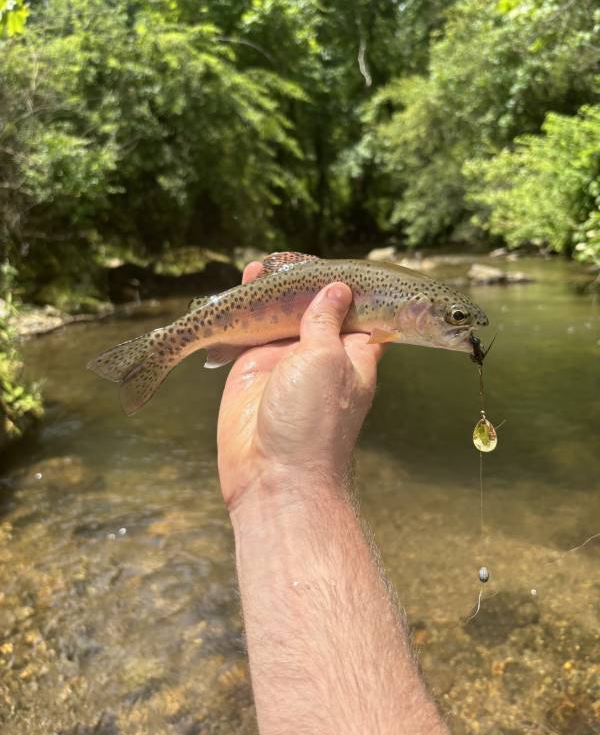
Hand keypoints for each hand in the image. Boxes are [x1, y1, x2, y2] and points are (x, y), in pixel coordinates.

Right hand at [217, 261, 385, 510]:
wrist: (273, 474)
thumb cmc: (314, 419)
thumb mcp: (328, 359)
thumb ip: (326, 320)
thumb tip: (336, 289)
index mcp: (352, 354)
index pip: (355, 312)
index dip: (345, 287)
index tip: (333, 264)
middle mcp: (319, 355)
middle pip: (312, 309)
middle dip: (301, 284)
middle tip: (287, 260)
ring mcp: (283, 361)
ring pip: (277, 316)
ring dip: (271, 291)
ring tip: (263, 266)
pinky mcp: (250, 368)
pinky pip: (247, 332)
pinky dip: (244, 309)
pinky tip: (243, 284)